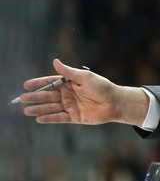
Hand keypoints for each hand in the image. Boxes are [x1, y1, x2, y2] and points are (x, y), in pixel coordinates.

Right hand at [16, 59, 148, 125]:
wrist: (115, 102)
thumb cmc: (102, 87)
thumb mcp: (85, 77)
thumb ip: (69, 72)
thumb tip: (55, 61)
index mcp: (69, 83)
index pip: (50, 82)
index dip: (38, 84)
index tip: (26, 85)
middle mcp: (68, 94)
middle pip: (48, 96)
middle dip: (36, 97)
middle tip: (22, 98)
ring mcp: (70, 106)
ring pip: (52, 107)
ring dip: (39, 109)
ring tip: (27, 110)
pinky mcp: (75, 117)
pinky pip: (60, 118)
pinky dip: (50, 118)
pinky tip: (39, 119)